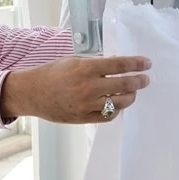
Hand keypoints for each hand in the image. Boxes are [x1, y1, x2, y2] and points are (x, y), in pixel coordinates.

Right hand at [1, 55, 151, 123]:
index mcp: (86, 69)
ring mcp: (87, 105)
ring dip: (131, 96)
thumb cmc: (51, 73)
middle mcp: (89, 87)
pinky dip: (116, 110)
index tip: (146, 63)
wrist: (31, 93)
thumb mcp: (73, 61)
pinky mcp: (84, 118)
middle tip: (145, 79)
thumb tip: (116, 63)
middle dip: (139, 81)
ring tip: (132, 92)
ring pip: (120, 103)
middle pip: (124, 85)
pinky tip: (117, 104)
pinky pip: (108, 116)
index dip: (136, 63)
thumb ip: (96, 63)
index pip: (119, 65)